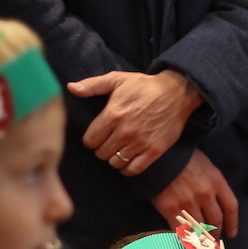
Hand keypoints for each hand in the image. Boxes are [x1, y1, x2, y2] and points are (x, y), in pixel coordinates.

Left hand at [68, 68, 203, 175]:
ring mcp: (140, 142)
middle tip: (109, 143)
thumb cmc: (144, 86)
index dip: (91, 140)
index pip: (90, 140)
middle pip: (101, 153)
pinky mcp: (154, 151)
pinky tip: (128, 161)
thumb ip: (92, 85)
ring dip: (115, 159)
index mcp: (113, 114)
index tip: (98, 136)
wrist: (176, 93)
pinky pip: (134, 169)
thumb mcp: (117, 79)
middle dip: (102, 149)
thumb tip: (71, 88)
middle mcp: (125, 131)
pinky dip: (128, 169)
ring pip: (116, 162)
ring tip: (119, 151)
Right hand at [150, 149, 239, 236]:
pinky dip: (185, 238)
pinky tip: (185, 242)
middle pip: (216, 220)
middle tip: (213, 241)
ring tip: (200, 244)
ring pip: (200, 228)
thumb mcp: (204, 165)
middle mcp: (206, 193)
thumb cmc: (181, 156)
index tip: (231, 233)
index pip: (231, 207)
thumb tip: (212, 205)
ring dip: (202, 239)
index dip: (232, 223)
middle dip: (216, 234)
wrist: (156, 154)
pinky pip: (181, 230)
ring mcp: (188, 202)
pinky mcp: (171, 208)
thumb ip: (212, 184)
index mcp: (216, 180)